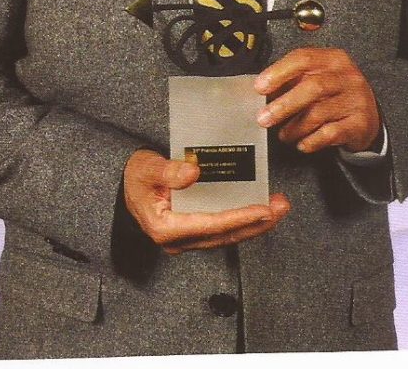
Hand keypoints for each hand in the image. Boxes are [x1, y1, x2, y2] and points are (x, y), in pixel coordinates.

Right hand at [123, 149, 289, 253]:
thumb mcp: (146, 168)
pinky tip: (259, 210)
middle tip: (281, 207)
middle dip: (256, 224)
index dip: (239, 218)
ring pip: (227, 236)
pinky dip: (242, 221)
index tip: (263, 210)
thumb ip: (167, 171)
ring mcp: (187, 239)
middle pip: (225, 236)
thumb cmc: (135, 175)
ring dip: (254, 224)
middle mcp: (178, 240)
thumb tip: (193, 172)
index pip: (211, 225)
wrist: (125, 183)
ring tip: (278, 207)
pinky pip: (222, 231)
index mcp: (166, 229)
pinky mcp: (193, 233)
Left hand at [254, 48, 379, 153]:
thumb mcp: (318, 78)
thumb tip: (264, 90)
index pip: (303, 58)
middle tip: (264, 118)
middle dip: (284, 105)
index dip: (279, 72)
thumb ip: (293, 80)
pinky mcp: (360, 123)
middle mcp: (348, 76)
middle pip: (312, 87)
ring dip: (294, 127)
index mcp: (333, 59)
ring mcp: (356, 100)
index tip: (260, 87)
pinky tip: (301, 143)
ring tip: (283, 134)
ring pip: (319, 113)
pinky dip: (311, 140)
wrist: (367, 116)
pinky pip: (330, 134)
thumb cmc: (334, 94)